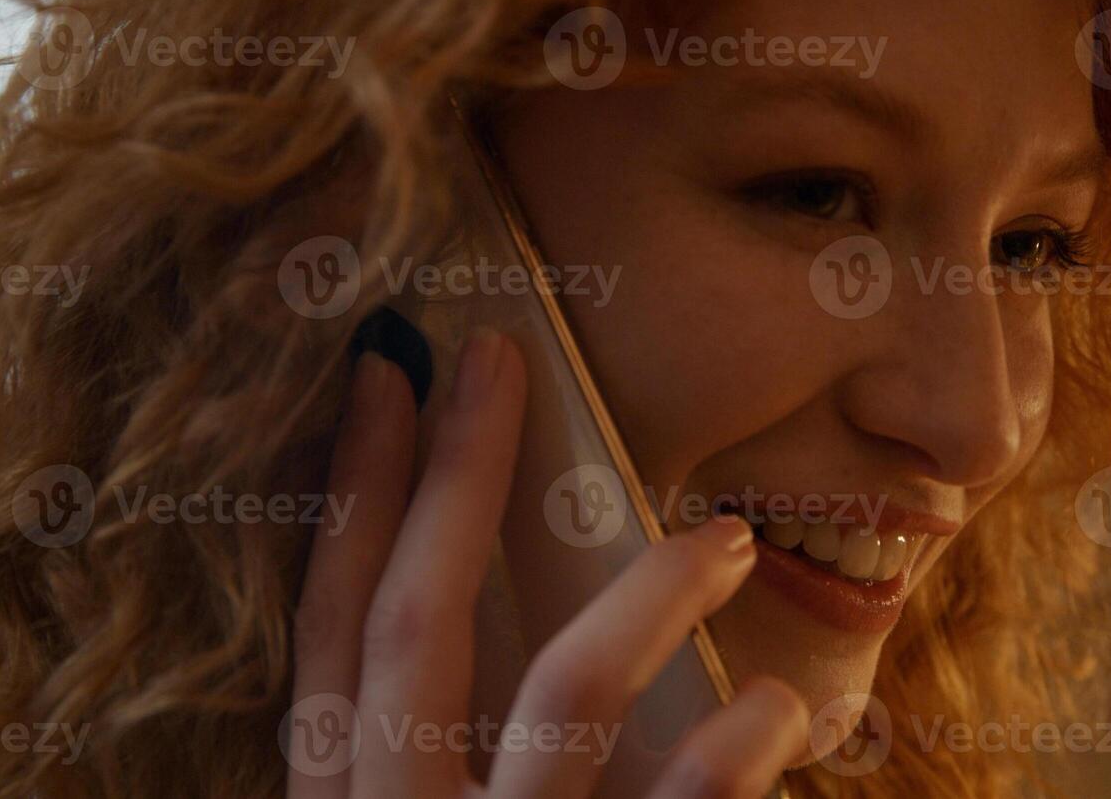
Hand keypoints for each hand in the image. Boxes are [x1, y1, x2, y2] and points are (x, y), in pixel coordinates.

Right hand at [285, 328, 806, 797]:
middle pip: (417, 623)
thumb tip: (500, 621)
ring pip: (566, 689)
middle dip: (455, 476)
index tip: (384, 375)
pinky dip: (739, 741)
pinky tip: (776, 705)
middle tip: (494, 356)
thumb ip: (439, 751)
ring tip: (724, 541)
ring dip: (653, 594)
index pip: (334, 630)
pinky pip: (686, 797)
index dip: (355, 495)